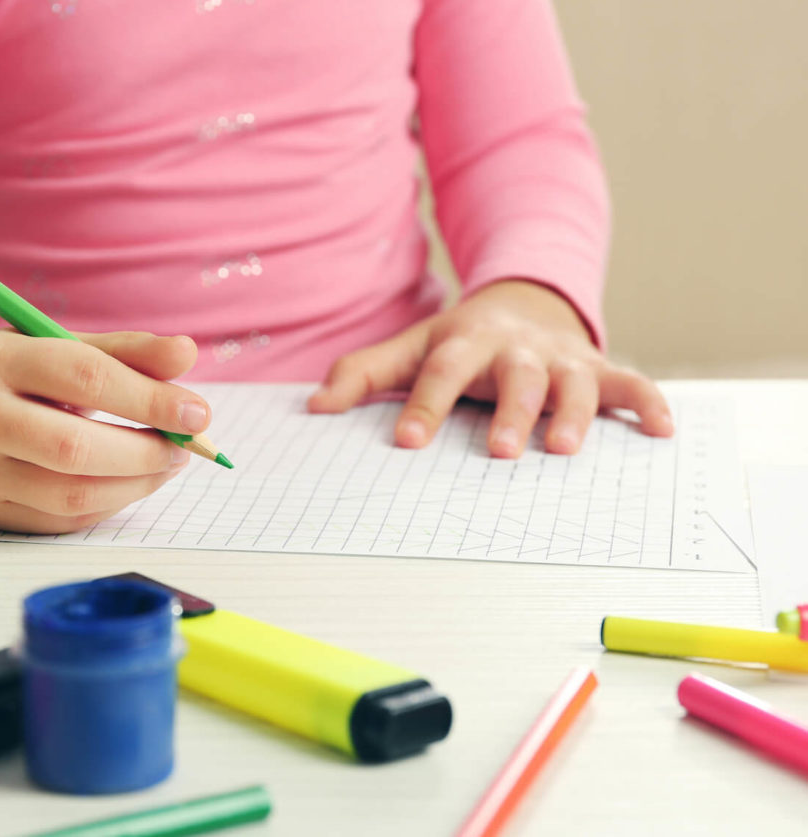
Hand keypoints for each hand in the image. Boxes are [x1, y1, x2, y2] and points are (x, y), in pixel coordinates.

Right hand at [0, 330, 207, 533]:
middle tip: (185, 446)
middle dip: (145, 450)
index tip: (197, 413)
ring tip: (167, 462)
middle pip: (74, 446)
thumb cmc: (19, 376)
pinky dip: (112, 502)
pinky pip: (65, 518)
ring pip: (71, 493)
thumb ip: (126, 351)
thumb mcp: (63, 347)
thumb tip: (187, 354)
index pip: (83, 377)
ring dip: (136, 483)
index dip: (149, 398)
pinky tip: (133, 481)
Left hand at [307, 280, 672, 455]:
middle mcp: (517, 348)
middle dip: (509, 412)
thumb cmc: (459, 342)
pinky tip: (662, 430)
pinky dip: (649, 402)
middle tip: (499, 452)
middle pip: (515, 377)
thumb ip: (362, 375)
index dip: (424, 406)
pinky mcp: (598, 369)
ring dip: (572, 414)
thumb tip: (314, 406)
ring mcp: (561, 358)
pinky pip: (630, 384)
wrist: (522, 303)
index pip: (441, 372)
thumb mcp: (410, 349)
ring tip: (562, 450)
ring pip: (573, 383)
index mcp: (465, 342)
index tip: (405, 442)